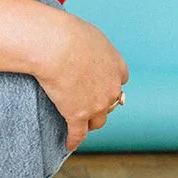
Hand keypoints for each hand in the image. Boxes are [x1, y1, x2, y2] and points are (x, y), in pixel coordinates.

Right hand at [32, 13, 129, 154]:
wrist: (57, 45)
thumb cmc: (68, 32)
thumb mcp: (89, 33)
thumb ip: (92, 44)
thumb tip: (84, 43)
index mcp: (117, 65)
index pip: (120, 79)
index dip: (110, 82)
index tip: (102, 83)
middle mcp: (111, 87)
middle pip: (111, 102)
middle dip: (102, 103)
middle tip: (90, 102)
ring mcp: (96, 104)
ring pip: (98, 121)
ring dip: (91, 122)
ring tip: (83, 124)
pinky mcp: (78, 115)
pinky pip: (78, 133)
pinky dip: (74, 140)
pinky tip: (69, 144)